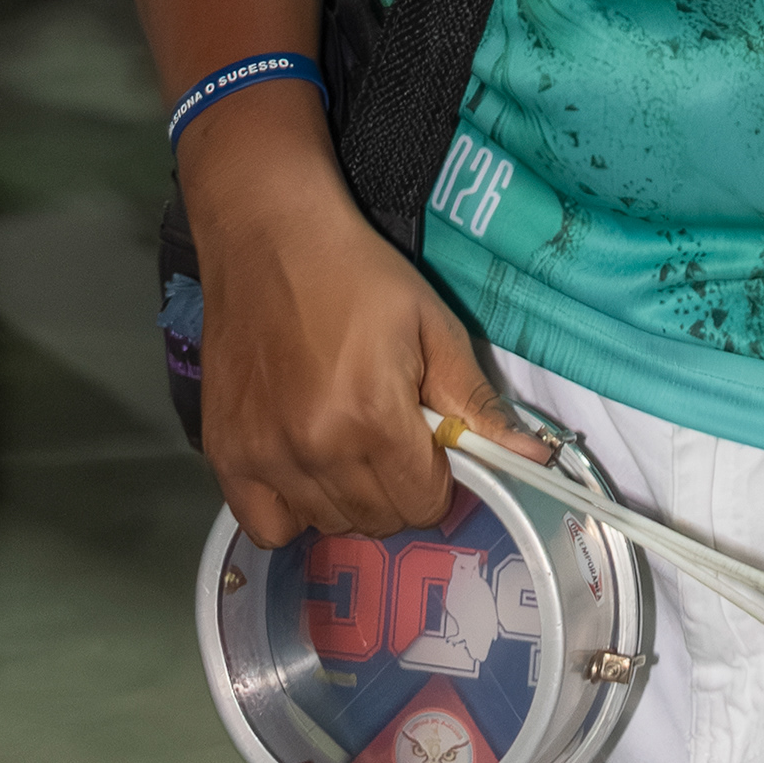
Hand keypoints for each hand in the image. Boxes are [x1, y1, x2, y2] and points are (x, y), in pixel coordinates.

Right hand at [184, 92, 553, 544]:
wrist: (270, 236)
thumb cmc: (360, 273)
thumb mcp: (433, 325)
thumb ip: (478, 402)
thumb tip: (538, 459)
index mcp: (374, 419)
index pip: (424, 505)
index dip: (438, 478)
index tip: (430, 443)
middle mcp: (316, 452)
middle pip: (378, 521)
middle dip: (399, 488)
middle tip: (390, 436)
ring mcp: (265, 458)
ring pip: (328, 524)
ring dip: (349, 496)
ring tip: (346, 439)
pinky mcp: (226, 454)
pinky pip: (267, 525)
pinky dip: (292, 509)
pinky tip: (303, 465)